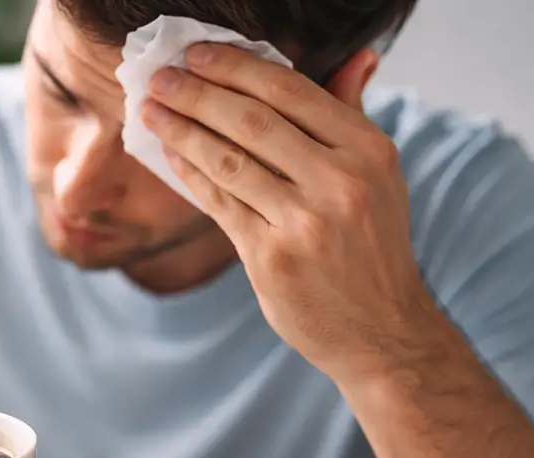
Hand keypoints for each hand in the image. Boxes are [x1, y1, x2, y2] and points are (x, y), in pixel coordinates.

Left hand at [142, 43, 437, 384]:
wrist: (380, 329)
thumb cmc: (370, 246)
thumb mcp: (378, 178)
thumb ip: (353, 116)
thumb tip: (357, 55)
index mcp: (369, 150)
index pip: (291, 92)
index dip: (237, 68)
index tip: (198, 53)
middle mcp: (341, 181)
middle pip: (253, 121)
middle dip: (198, 93)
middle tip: (160, 78)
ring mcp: (306, 222)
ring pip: (229, 160)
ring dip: (182, 131)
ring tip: (152, 112)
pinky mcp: (272, 257)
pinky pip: (220, 203)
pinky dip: (191, 175)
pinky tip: (170, 155)